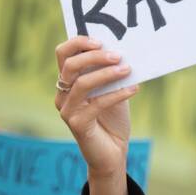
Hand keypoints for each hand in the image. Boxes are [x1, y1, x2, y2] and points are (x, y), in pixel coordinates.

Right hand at [54, 37, 138, 179]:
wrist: (113, 153)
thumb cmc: (112, 120)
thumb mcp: (111, 90)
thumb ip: (110, 73)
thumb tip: (122, 51)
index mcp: (67, 83)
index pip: (63, 54)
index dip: (78, 43)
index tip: (101, 41)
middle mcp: (62, 95)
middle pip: (70, 65)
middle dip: (94, 57)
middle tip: (117, 55)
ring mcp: (67, 111)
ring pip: (81, 83)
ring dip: (106, 74)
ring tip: (127, 69)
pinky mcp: (77, 125)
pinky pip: (97, 103)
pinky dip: (117, 93)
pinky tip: (134, 89)